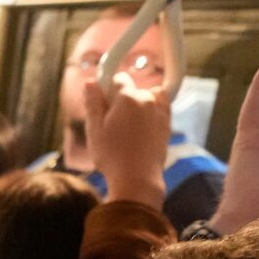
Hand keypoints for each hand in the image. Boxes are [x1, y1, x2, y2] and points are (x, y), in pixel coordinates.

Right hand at [80, 77, 170, 208]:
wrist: (138, 178)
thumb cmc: (112, 154)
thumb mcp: (94, 128)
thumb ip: (93, 103)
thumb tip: (91, 82)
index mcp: (127, 97)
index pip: (118, 79)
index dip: (107, 88)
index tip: (101, 101)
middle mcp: (147, 100)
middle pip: (132, 90)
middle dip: (121, 100)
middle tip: (110, 122)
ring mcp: (160, 112)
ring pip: (148, 98)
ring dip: (138, 105)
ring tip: (127, 126)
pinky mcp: (167, 125)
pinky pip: (161, 108)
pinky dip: (152, 111)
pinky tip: (141, 126)